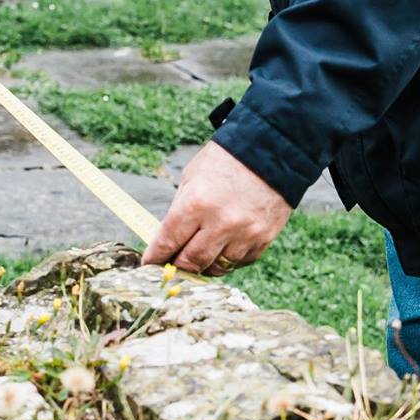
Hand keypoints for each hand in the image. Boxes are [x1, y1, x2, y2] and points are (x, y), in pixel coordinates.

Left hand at [143, 140, 292, 274]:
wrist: (268, 151)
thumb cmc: (224, 162)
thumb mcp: (191, 178)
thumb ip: (180, 210)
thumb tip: (169, 241)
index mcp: (196, 204)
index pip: (168, 242)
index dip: (155, 258)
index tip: (150, 264)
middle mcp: (220, 223)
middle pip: (191, 262)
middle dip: (178, 266)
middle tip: (171, 265)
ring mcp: (244, 234)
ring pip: (217, 268)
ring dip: (205, 265)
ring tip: (199, 256)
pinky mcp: (263, 239)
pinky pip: (240, 262)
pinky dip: (228, 259)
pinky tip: (223, 248)